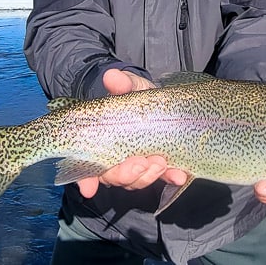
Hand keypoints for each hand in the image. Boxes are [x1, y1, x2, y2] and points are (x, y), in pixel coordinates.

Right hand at [78, 69, 176, 198]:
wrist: (157, 99)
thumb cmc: (136, 95)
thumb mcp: (130, 86)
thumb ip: (122, 84)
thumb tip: (112, 76)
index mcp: (102, 144)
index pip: (88, 168)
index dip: (86, 180)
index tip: (88, 188)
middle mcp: (117, 159)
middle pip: (114, 177)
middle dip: (126, 175)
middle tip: (139, 164)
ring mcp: (139, 164)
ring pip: (137, 180)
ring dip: (147, 176)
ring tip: (160, 163)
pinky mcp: (160, 165)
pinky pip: (164, 176)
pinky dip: (171, 177)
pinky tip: (180, 175)